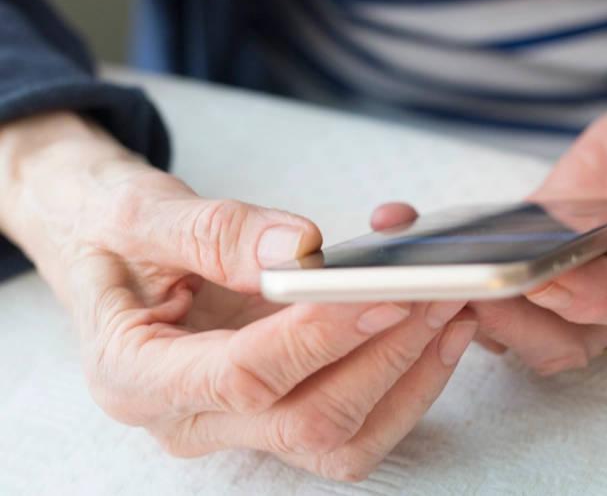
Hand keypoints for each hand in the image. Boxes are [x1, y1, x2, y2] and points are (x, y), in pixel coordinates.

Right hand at [0, 112, 476, 480]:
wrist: (103, 245)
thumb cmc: (112, 229)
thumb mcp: (142, 214)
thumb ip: (215, 232)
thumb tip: (301, 250)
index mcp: (135, 376)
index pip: (242, 377)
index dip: (320, 338)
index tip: (382, 292)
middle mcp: (187, 419)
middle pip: (305, 422)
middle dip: (384, 359)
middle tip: (437, 294)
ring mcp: (235, 426)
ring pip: (339, 442)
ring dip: (408, 381)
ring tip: (453, 312)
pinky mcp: (274, 412)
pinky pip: (351, 426)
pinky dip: (404, 387)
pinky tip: (437, 334)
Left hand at [407, 34, 606, 372]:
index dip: (592, 298)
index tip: (545, 282)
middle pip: (572, 337)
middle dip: (515, 322)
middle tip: (461, 291)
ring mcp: (594, 274)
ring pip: (527, 318)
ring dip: (474, 302)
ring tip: (418, 271)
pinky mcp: (553, 245)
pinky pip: (504, 266)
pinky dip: (459, 260)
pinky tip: (404, 229)